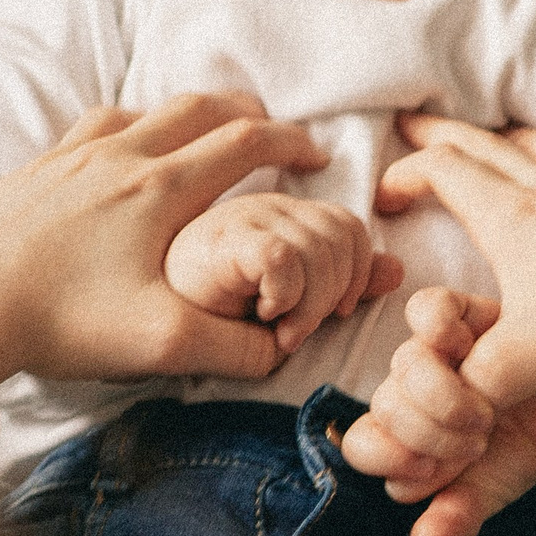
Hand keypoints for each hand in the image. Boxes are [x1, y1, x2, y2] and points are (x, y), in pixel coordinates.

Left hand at [0, 93, 336, 391]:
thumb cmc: (59, 322)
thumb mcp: (160, 343)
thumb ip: (233, 346)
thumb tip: (281, 346)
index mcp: (160, 190)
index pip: (244, 144)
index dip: (290, 144)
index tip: (315, 156)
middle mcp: (121, 156)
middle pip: (202, 109)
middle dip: (250, 116)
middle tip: (276, 137)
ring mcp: (74, 154)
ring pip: (149, 109)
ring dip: (192, 115)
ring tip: (211, 136)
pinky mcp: (40, 167)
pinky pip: (98, 122)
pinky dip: (134, 123)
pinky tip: (130, 147)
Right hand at [164, 194, 401, 361]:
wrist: (137, 327)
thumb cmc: (202, 317)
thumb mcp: (289, 302)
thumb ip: (342, 282)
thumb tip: (397, 270)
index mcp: (282, 216)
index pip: (350, 228)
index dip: (352, 275)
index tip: (329, 313)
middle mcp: (265, 207)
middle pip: (343, 236)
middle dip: (332, 296)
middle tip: (296, 326)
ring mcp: (242, 216)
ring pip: (320, 248)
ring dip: (308, 305)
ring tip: (276, 325)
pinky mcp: (221, 237)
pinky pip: (284, 258)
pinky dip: (284, 297)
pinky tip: (259, 314)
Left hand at [341, 290, 535, 535]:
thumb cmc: (532, 438)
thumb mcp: (499, 483)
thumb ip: (459, 514)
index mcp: (409, 435)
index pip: (363, 445)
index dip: (393, 459)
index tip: (437, 472)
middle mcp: (411, 390)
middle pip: (382, 406)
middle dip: (429, 435)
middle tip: (476, 444)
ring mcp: (432, 349)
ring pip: (403, 364)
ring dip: (445, 396)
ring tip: (488, 412)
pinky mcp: (458, 311)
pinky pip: (426, 308)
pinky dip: (440, 329)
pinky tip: (469, 347)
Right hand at [373, 114, 535, 407]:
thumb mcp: (512, 371)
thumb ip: (462, 384)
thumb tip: (438, 398)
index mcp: (510, 220)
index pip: (444, 171)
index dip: (405, 174)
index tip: (386, 195)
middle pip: (483, 145)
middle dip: (439, 134)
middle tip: (411, 122)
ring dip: (505, 137)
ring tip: (493, 136)